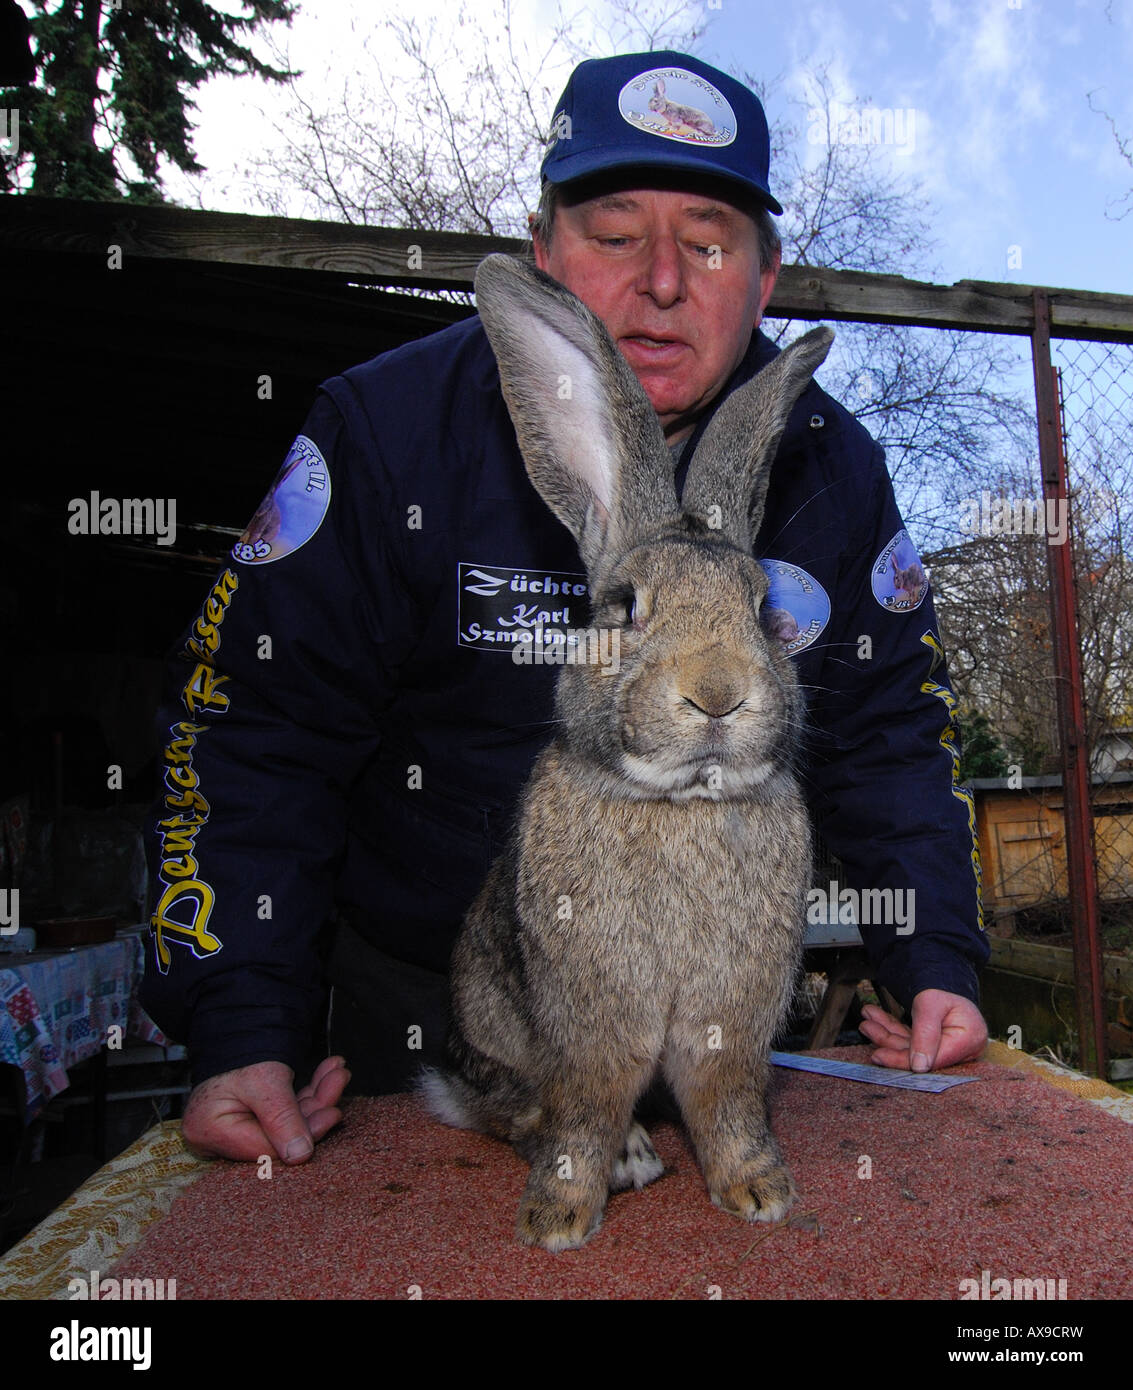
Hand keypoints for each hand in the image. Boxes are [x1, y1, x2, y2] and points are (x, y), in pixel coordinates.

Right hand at [181, 1054, 350, 1162]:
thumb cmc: (239, 1049)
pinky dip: (306, 1093)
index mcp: (210, 1133)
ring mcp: (233, 1127)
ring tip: (337, 1072)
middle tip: (339, 1082)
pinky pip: (283, 1112)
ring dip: (316, 1096)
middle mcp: (217, 1136)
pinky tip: (327, 1074)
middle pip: (279, 1136)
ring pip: (286, 1122)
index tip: (333, 1114)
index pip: (265, 1149)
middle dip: (315, 1107)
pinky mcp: (249, 1117)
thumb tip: (301, 1156)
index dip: (304, 1136)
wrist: (233, 1022)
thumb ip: (282, 1118)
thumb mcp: (263, 1081)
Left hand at [859, 990, 987, 1071]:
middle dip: (888, 1040)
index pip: (933, 1059)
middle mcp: (962, 1048)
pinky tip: (875, 1020)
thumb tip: (919, 1067)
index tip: (879, 1055)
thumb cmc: (942, 986)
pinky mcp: (936, 1043)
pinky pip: (910, 1040)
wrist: (944, 974)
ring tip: (867, 1022)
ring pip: (910, 1046)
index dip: (904, 1060)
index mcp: (969, 1040)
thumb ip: (925, 1034)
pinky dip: (892, 1030)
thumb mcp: (931, 1004)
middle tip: (867, 1029)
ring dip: (886, 1034)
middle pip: (919, 1055)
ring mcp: (949, 1046)